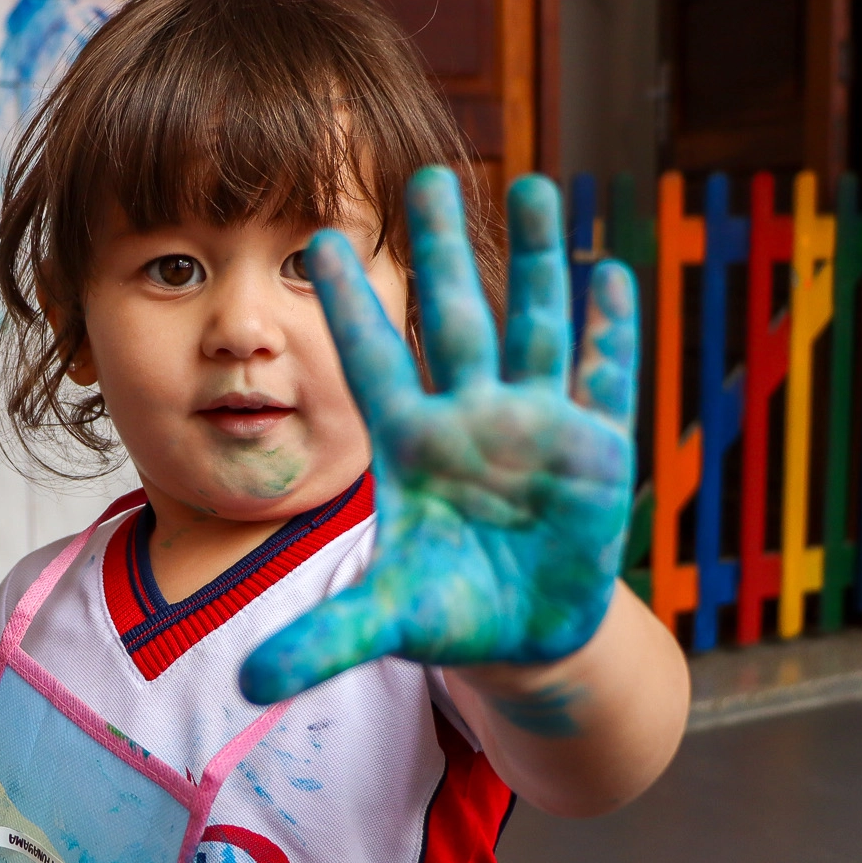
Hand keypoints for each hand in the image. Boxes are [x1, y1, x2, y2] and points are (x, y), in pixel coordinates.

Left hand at [239, 170, 638, 703]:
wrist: (523, 636)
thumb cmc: (447, 614)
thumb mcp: (385, 624)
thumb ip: (324, 643)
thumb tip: (249, 689)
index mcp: (412, 447)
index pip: (373, 361)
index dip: (352, 305)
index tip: (319, 238)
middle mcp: (472, 419)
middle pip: (454, 318)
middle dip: (443, 250)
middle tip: (422, 173)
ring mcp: (537, 426)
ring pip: (535, 326)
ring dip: (538, 261)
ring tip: (536, 184)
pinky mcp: (597, 451)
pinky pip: (606, 379)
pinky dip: (611, 331)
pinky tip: (612, 272)